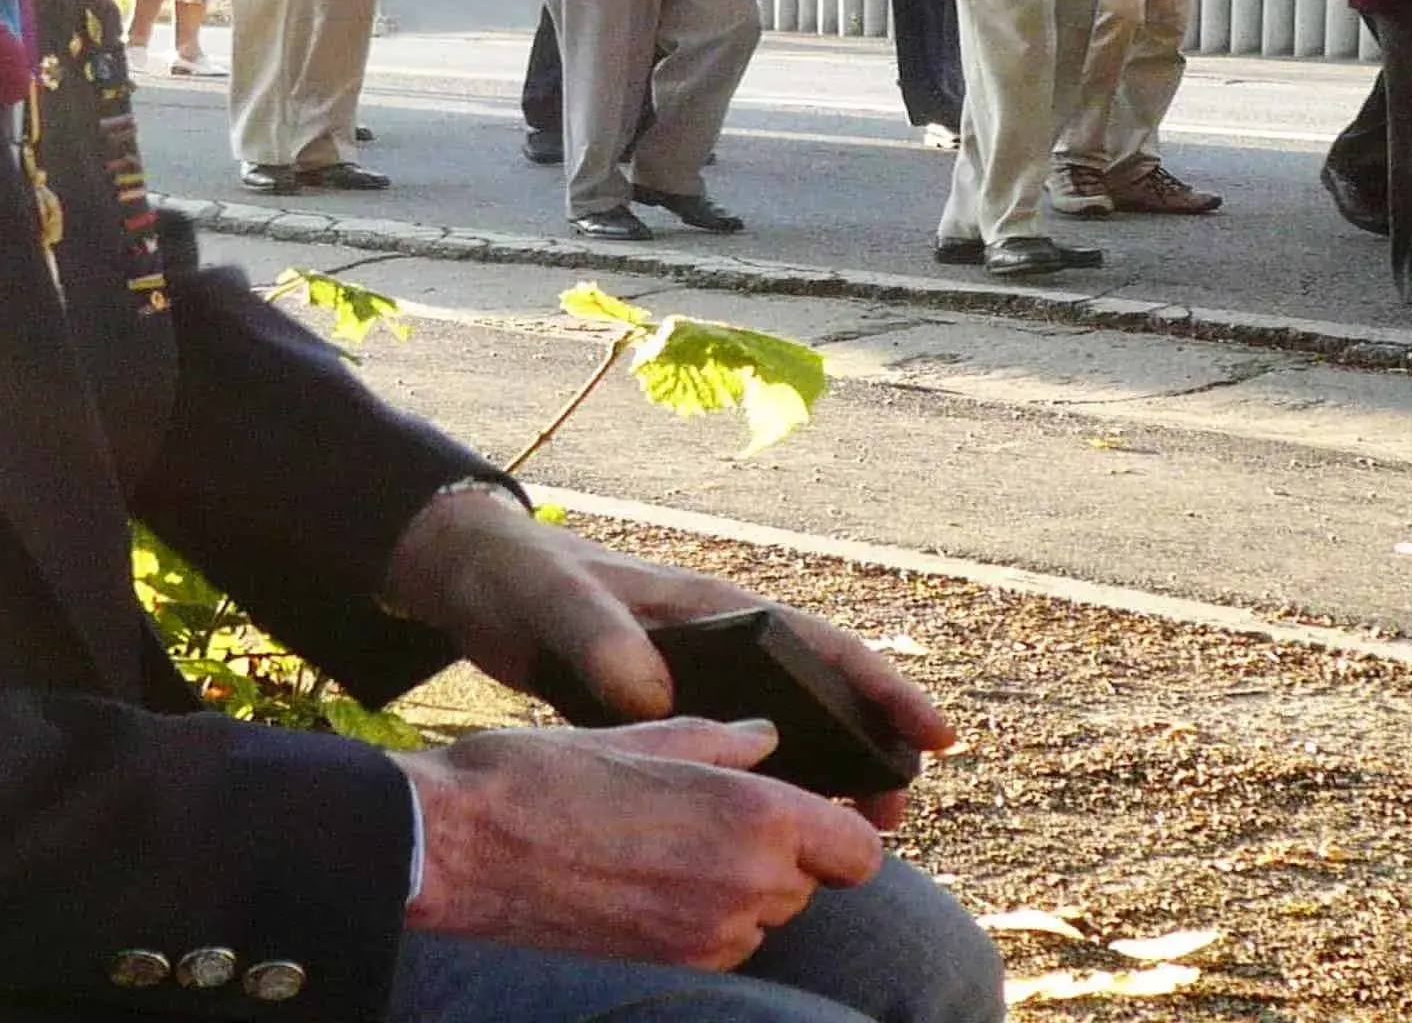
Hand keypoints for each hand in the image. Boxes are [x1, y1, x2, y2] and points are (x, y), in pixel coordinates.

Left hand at [377, 485, 955, 828]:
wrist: (479, 584)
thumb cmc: (524, 577)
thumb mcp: (557, 601)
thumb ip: (599, 637)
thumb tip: (652, 694)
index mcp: (714, 609)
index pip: (820, 646)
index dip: (881, 690)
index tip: (932, 734)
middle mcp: (719, 645)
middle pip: (816, 698)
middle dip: (866, 750)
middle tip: (896, 813)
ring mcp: (695, 680)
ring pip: (779, 733)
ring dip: (820, 778)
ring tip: (857, 835)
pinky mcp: (661, 713)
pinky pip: (729, 757)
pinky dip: (762, 791)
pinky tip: (772, 835)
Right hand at [395, 719, 884, 967]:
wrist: (456, 848)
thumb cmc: (542, 776)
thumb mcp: (640, 736)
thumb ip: (721, 740)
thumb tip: (767, 738)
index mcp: (752, 815)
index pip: (860, 851)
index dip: (841, 833)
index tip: (810, 815)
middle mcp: (744, 884)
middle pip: (813, 884)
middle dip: (785, 856)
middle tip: (720, 820)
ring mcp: (707, 936)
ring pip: (768, 917)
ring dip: (744, 889)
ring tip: (674, 847)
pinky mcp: (670, 965)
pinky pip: (723, 944)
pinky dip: (707, 920)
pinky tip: (651, 884)